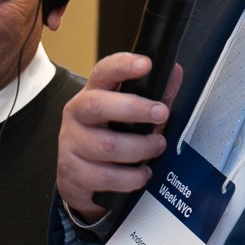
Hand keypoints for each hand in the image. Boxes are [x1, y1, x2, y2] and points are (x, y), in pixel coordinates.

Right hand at [55, 53, 182, 221]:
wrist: (80, 181)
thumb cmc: (110, 141)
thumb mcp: (132, 118)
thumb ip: (154, 96)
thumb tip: (174, 73)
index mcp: (92, 95)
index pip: (103, 73)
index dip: (123, 66)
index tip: (146, 64)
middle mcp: (76, 117)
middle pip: (96, 105)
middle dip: (133, 109)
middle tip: (160, 114)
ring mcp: (70, 145)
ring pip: (106, 145)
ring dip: (140, 149)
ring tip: (155, 148)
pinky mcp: (72, 174)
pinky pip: (106, 177)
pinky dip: (131, 178)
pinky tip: (140, 175)